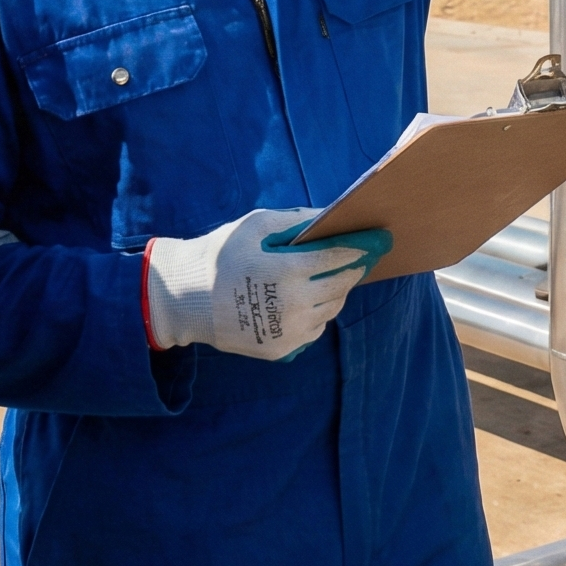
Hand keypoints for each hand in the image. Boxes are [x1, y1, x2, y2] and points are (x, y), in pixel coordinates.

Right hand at [144, 207, 392, 359]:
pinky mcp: (281, 349)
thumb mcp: (255, 226)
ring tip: (333, 275)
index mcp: (286, 272)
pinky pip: (315, 329)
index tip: (380, 238)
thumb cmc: (221, 254)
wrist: (185, 300)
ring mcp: (288, 332)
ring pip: (332, 309)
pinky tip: (308, 298)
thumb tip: (332, 216)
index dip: (362, 246)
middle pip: (341, 285)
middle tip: (363, 256)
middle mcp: (293, 306)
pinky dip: (319, 312)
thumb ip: (296, 220)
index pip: (337, 257)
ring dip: (337, 290)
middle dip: (353, 268)